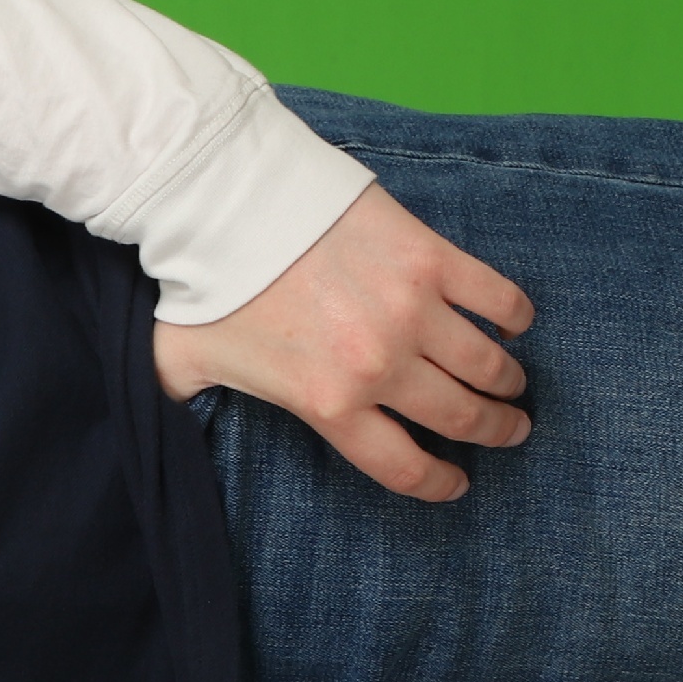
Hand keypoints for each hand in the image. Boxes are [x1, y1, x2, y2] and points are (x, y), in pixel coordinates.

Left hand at [152, 185, 534, 501]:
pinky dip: (514, 316)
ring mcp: (412, 310)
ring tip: (514, 385)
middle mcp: (379, 365)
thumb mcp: (182, 362)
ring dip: (508, 381)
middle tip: (510, 429)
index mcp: (328, 402)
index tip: (458, 481)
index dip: (438, 482)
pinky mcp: (430, 258)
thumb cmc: (202, 283)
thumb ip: (186, 402)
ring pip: (486, 363)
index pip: (402, 466)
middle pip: (460, 416)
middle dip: (493, 430)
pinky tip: (515, 323)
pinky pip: (496, 297)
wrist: (224, 199)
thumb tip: (167, 420)